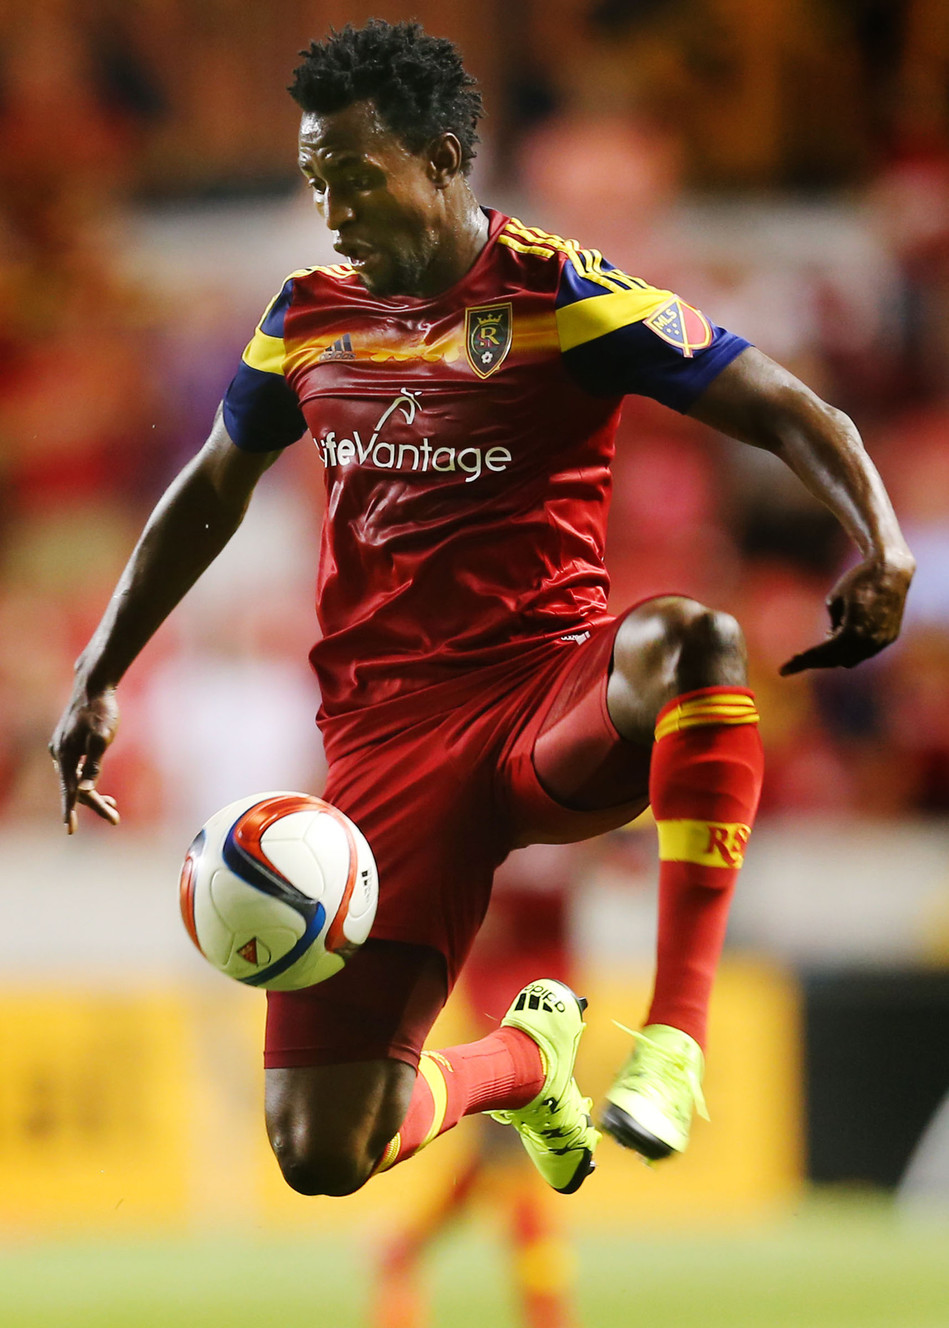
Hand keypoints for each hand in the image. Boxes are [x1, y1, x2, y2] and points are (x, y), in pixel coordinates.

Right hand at [49, 685, 120, 832]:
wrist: (93, 685)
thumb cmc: (102, 710)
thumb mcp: (102, 737)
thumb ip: (94, 765)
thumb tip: (84, 790)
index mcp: (65, 754)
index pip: (68, 789)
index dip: (70, 811)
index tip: (70, 830)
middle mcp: (59, 753)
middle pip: (74, 787)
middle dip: (94, 804)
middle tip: (115, 819)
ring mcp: (61, 748)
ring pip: (75, 779)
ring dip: (92, 794)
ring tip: (113, 807)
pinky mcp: (67, 743)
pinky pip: (75, 769)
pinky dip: (87, 780)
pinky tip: (98, 787)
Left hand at [780, 555, 913, 675]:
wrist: (891, 570)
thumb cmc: (858, 581)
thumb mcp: (834, 601)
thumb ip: (832, 625)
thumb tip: (830, 638)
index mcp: (853, 632)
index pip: (822, 654)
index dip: (802, 662)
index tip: (783, 670)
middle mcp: (869, 642)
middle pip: (836, 661)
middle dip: (815, 661)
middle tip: (796, 660)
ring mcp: (882, 641)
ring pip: (852, 659)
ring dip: (834, 655)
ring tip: (820, 644)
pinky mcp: (890, 636)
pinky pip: (865, 651)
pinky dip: (851, 648)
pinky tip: (838, 637)